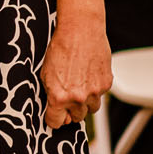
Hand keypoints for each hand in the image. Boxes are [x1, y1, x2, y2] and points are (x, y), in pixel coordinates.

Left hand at [40, 16, 111, 130]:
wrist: (80, 31)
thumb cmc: (60, 49)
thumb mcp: (46, 74)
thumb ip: (51, 95)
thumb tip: (56, 110)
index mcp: (59, 97)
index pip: (56, 122)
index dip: (54, 119)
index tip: (55, 116)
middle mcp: (78, 98)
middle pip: (76, 118)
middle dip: (71, 110)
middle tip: (68, 96)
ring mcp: (95, 92)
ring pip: (91, 108)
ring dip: (86, 102)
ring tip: (79, 85)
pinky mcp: (107, 84)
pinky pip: (101, 95)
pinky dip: (95, 89)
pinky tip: (88, 75)